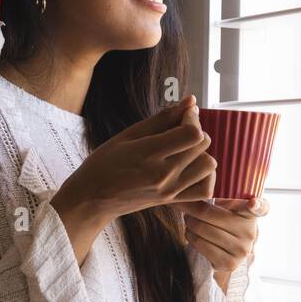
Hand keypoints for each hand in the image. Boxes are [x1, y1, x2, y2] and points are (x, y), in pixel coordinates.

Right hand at [51, 94, 215, 225]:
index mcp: (148, 154)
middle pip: (202, 144)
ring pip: (208, 164)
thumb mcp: (127, 135)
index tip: (181, 114)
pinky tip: (190, 167)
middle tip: (178, 130)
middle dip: (195, 130)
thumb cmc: (103, 164)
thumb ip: (161, 119)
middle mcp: (163, 174)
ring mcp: (170, 190)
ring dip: (201, 152)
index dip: (191, 118)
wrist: (92, 199)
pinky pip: (205, 189)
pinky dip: (204, 175)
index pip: (191, 133)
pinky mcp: (172, 200)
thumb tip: (190, 101)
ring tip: (183, 149)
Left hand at [173, 197, 268, 274]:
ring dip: (189, 223)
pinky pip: (200, 244)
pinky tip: (192, 233)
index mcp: (251, 214)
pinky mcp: (230, 263)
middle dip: (191, 208)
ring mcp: (242, 249)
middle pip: (209, 214)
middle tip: (185, 206)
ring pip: (201, 228)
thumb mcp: (228, 210)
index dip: (257, 205)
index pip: (261, 208)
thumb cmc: (222, 224)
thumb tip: (199, 189)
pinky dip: (190, 236)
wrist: (225, 254)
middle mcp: (251, 232)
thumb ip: (222, 198)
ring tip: (190, 220)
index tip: (253, 203)